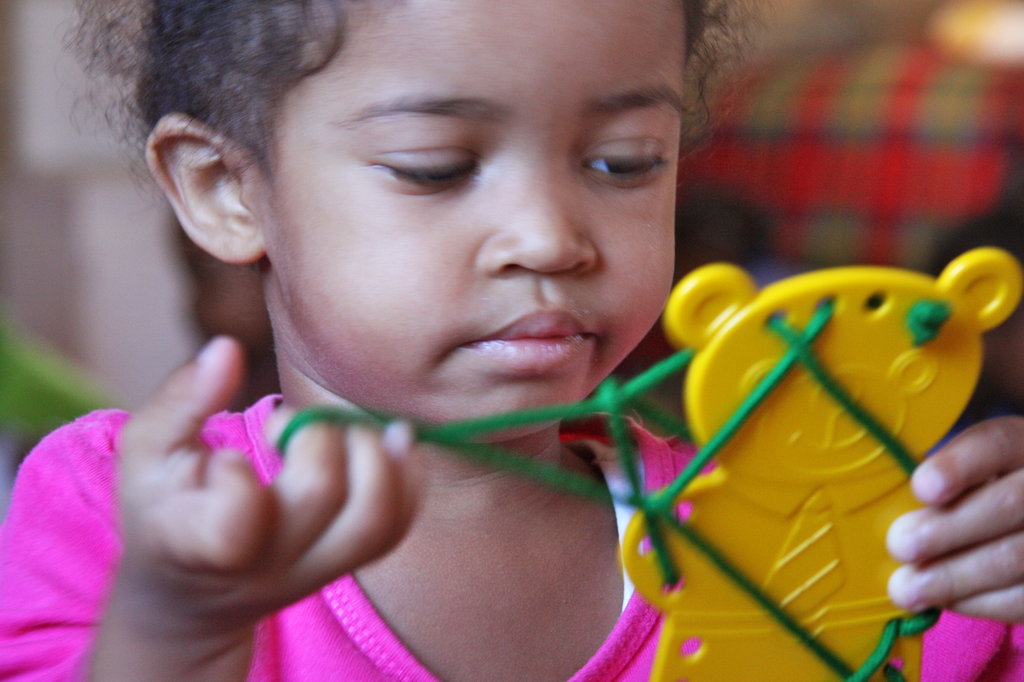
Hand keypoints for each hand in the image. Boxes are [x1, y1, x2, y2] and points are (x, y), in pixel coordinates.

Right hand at [92, 337, 415, 678]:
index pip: (237, 521)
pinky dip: (407, 475)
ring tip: (344, 431)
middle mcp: (267, 564)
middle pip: (322, 496)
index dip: (237, 477)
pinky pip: (397, 526)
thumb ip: (179, 402)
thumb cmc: (161, 509)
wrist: (191, 594)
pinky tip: (389, 439)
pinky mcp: (349, 562)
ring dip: (373, 452)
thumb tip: (227, 348)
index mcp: (199, 544)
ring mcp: (315, 569)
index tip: (225, 458)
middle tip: (285, 427)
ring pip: (376, 519)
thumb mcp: (144, 456)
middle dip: (314, 434)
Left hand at [887, 416, 1023, 621]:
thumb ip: (938, 480)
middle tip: (899, 545)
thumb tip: (884, 506)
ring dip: (953, 577)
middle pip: (1008, 504)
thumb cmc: (975, 493)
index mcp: (1022, 444)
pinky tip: (944, 600)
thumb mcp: (967, 470)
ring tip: (906, 587)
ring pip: (1015, 557)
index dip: (958, 465)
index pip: (996, 443)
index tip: (921, 488)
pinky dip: (979, 602)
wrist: (1019, 527)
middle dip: (946, 530)